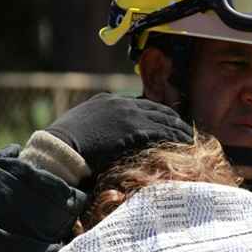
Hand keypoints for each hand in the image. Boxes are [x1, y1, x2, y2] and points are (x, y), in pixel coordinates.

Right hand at [46, 94, 192, 174]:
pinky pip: (163, 133)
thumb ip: (95, 129)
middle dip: (174, 120)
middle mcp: (121, 104)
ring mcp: (129, 116)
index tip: (167, 123)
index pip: (141, 104)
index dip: (157, 114)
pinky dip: (177, 139)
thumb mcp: (79, 129)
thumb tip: (99, 142)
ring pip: (165, 120)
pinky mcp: (134, 131)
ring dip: (180, 130)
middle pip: (158, 109)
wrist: (60, 150)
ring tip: (191, 140)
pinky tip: (186, 146)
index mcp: (108, 101)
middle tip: (186, 131)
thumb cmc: (63, 147)